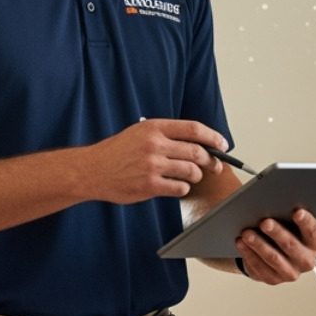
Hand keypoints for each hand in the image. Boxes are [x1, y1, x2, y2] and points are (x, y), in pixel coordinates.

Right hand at [90, 118, 225, 202]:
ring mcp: (152, 165)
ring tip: (191, 177)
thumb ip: (166, 135)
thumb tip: (199, 142)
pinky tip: (177, 186)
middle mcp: (155, 144)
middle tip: (214, 166)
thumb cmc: (118, 152)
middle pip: (197, 151)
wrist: (92, 170)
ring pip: (191, 171)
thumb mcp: (140, 132)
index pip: (193, 129)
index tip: (222, 145)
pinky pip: (180, 188)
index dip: (213, 137)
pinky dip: (183, 188)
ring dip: (196, 176)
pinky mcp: (150, 185)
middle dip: (211, 160)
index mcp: (154, 127)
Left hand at [235, 209, 315, 283]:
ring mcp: (291, 273)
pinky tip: (240, 242)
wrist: (274, 253)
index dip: (306, 222)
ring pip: (273, 258)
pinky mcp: (273, 280)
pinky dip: (248, 253)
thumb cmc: (285, 230)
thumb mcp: (291, 223)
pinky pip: (259, 267)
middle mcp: (307, 261)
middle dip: (277, 233)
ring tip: (246, 233)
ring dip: (259, 244)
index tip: (297, 211)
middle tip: (265, 222)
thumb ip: (289, 214)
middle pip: (291, 245)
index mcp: (315, 244)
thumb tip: (276, 201)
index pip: (313, 232)